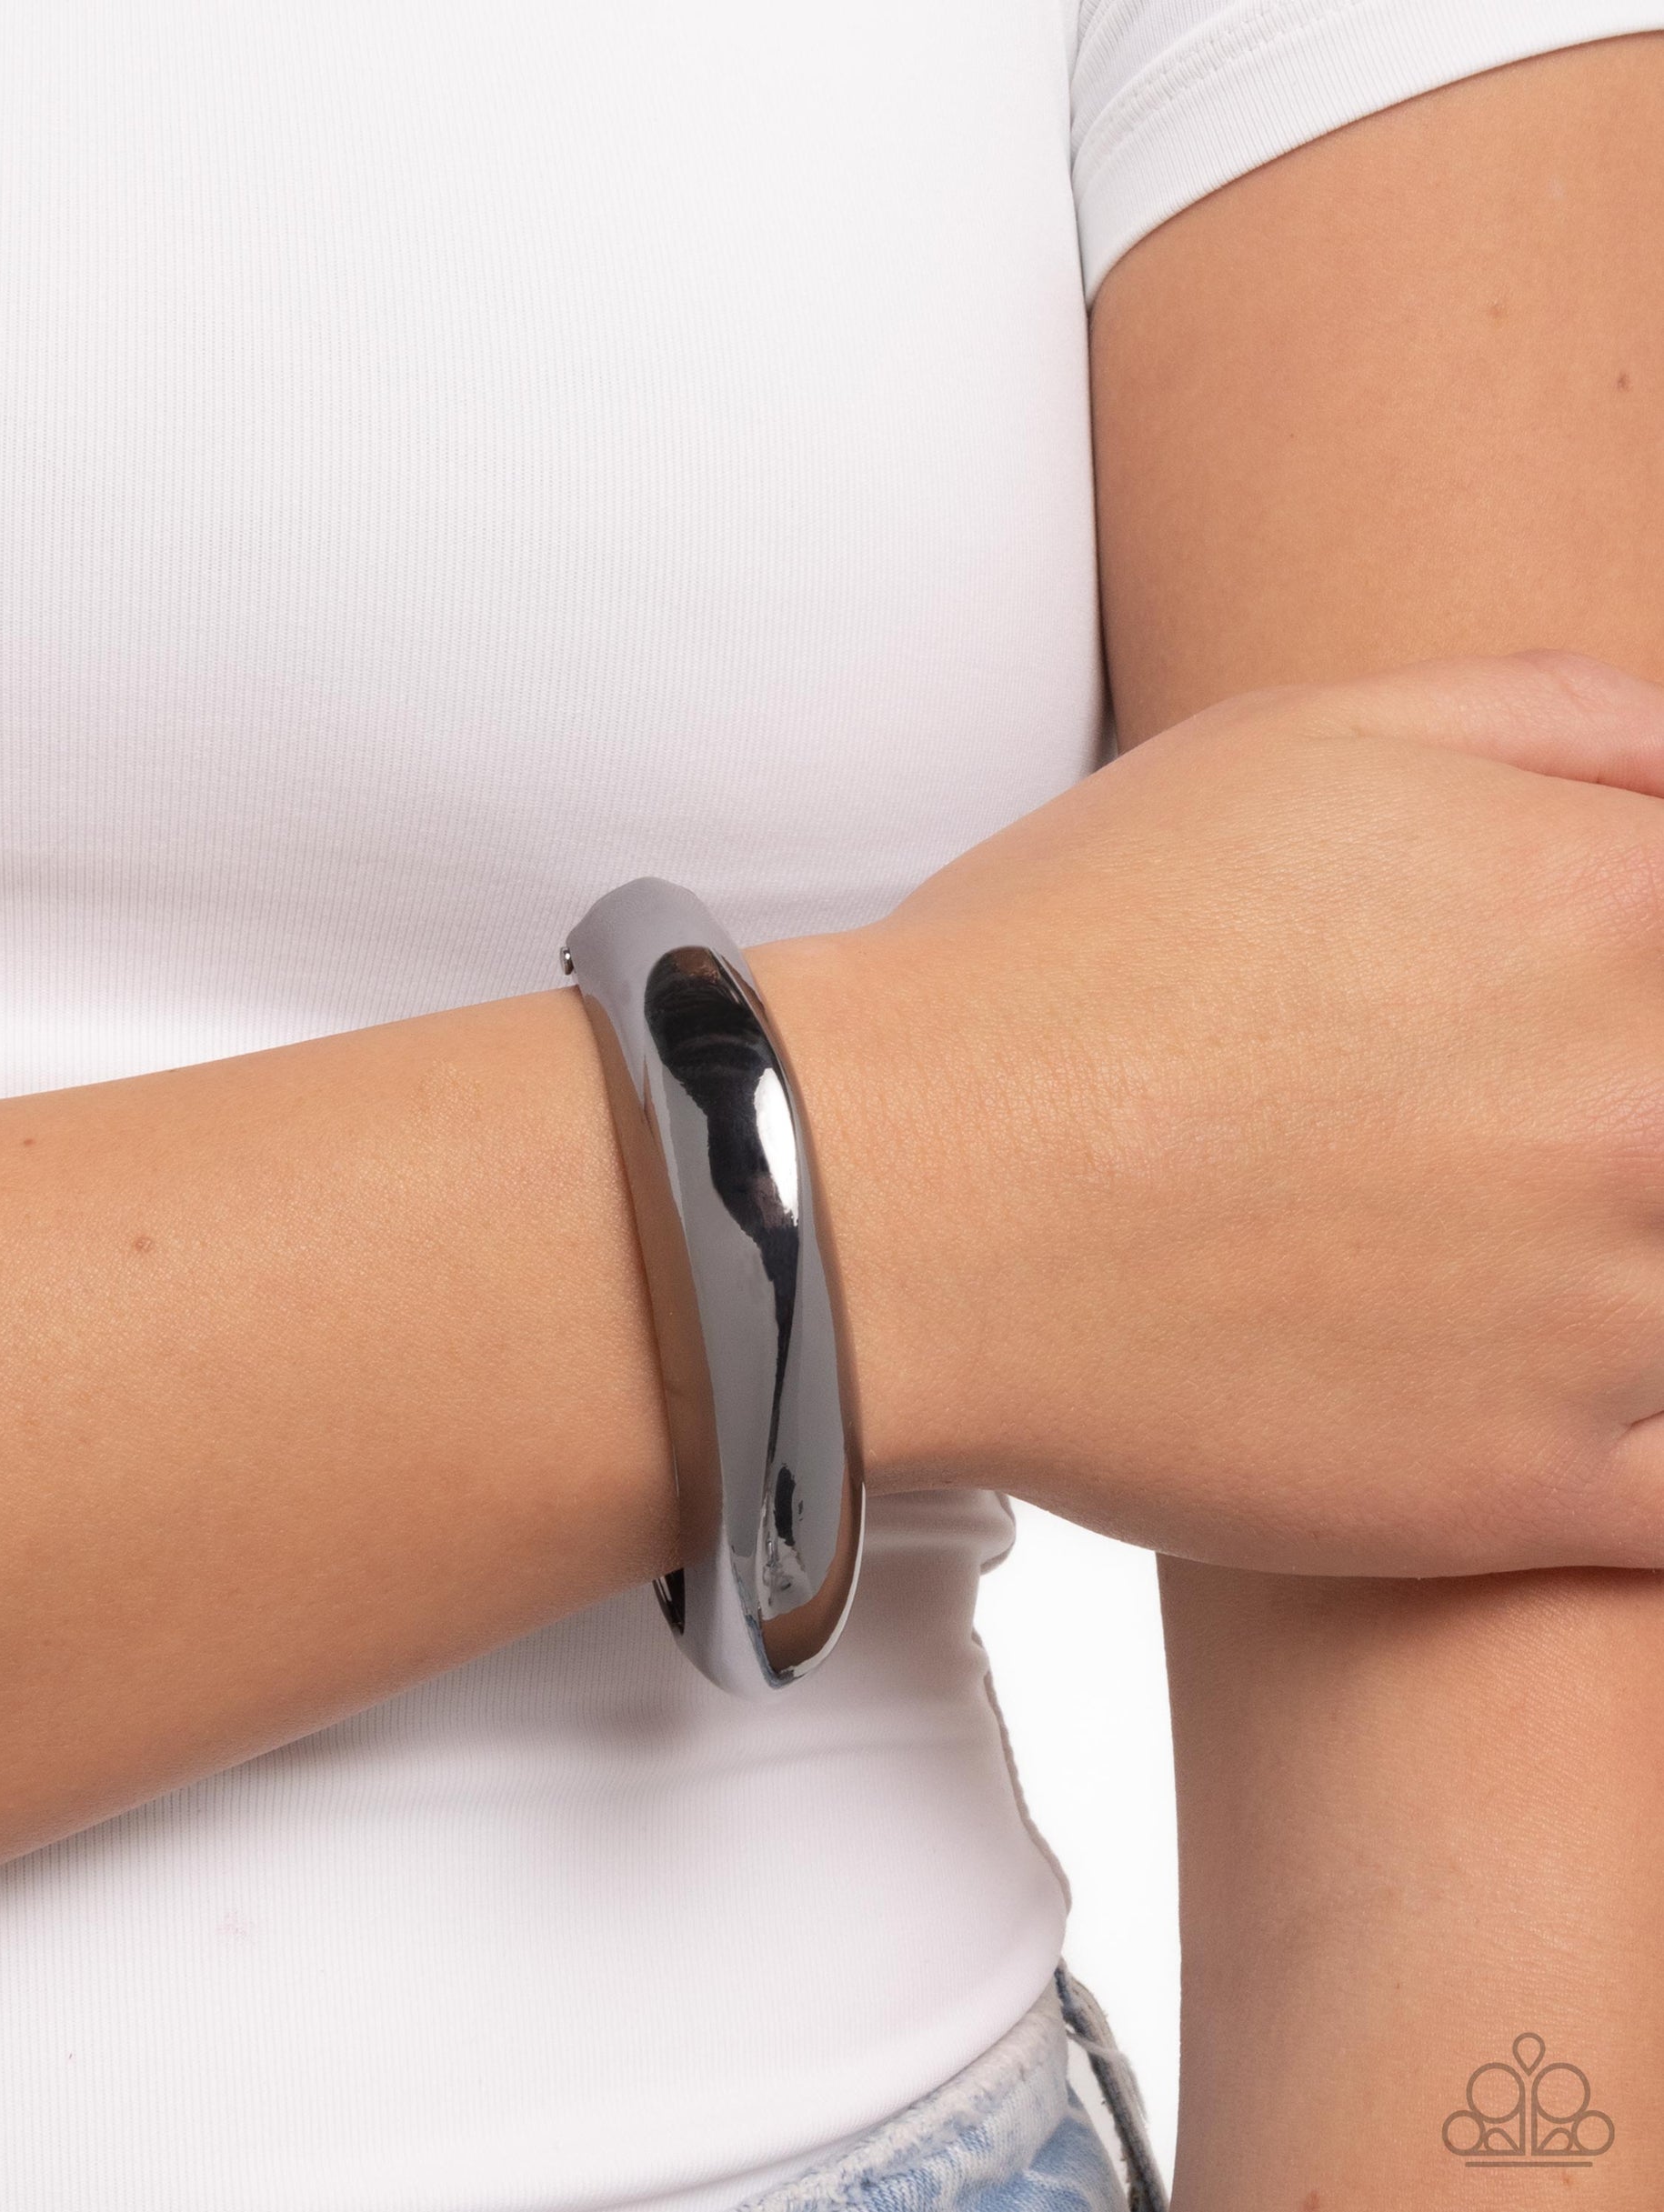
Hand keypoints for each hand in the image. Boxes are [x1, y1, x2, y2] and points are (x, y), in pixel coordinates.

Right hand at [759, 654, 1663, 1574]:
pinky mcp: (1531, 1489)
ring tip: (1511, 1246)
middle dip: (1641, 1117)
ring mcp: (1605, 1313)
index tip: (1611, 1040)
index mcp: (1622, 903)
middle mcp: (1649, 1106)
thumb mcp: (1304, 740)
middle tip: (1541, 1135)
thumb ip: (1571, 718)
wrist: (894, 1199)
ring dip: (1646, 1265)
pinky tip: (1590, 1392)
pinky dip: (1663, 1440)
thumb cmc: (1068, 958)